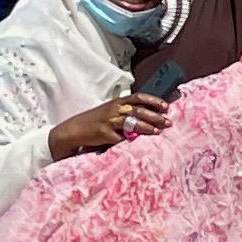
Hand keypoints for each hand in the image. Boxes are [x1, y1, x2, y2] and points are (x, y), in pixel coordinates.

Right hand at [47, 96, 167, 159]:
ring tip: (158, 131)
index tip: (166, 106)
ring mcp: (109, 121)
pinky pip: (121, 138)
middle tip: (168, 122)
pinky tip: (139, 144)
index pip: (139, 97)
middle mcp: (114, 109)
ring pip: (132, 122)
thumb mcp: (110, 112)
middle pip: (139, 110)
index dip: (153, 101)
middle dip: (155, 116)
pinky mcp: (104, 133)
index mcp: (117, 102)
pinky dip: (130, 140)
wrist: (73, 130)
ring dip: (147, 127)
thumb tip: (148, 117)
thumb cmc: (95, 121)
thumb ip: (126, 113)